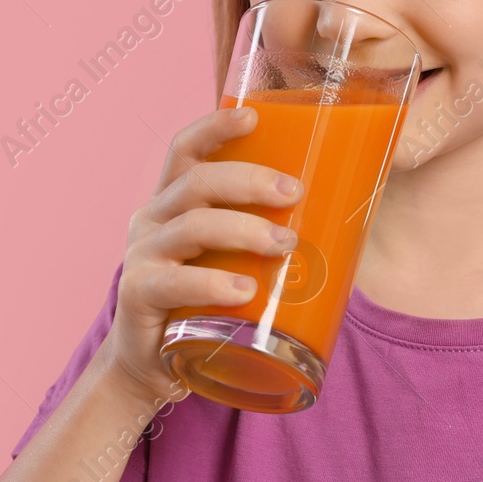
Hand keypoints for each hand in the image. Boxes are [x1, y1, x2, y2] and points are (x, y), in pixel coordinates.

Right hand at [100, 104, 303, 406]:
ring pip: (192, 225)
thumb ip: (262, 238)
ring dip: (243, 229)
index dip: (215, 126)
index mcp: (173, 203)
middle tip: (294, 194)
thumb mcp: (227, 261)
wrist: (150, 366)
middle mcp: (152, 220)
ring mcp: (142, 256)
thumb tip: (345, 220)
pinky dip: (212, 284)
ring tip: (284, 245)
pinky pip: (174, 282)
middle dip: (249, 181)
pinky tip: (245, 293)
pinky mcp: (137, 294)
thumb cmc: (203, 306)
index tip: (254, 116)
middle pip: (198, 181)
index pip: (186, 150)